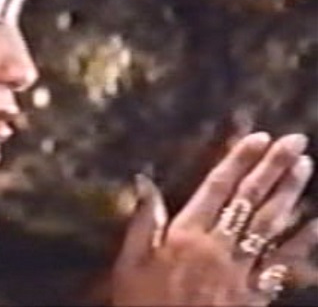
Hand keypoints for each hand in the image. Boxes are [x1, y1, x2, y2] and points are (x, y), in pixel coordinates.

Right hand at [112, 132, 316, 306]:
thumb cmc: (143, 303)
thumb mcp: (129, 262)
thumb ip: (141, 220)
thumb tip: (143, 181)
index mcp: (186, 234)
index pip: (217, 188)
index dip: (238, 160)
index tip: (257, 137)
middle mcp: (218, 246)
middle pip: (249, 200)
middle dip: (272, 167)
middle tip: (294, 141)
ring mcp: (240, 269)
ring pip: (270, 224)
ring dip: (289, 193)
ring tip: (304, 166)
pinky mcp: (254, 292)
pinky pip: (281, 264)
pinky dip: (300, 243)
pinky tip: (314, 223)